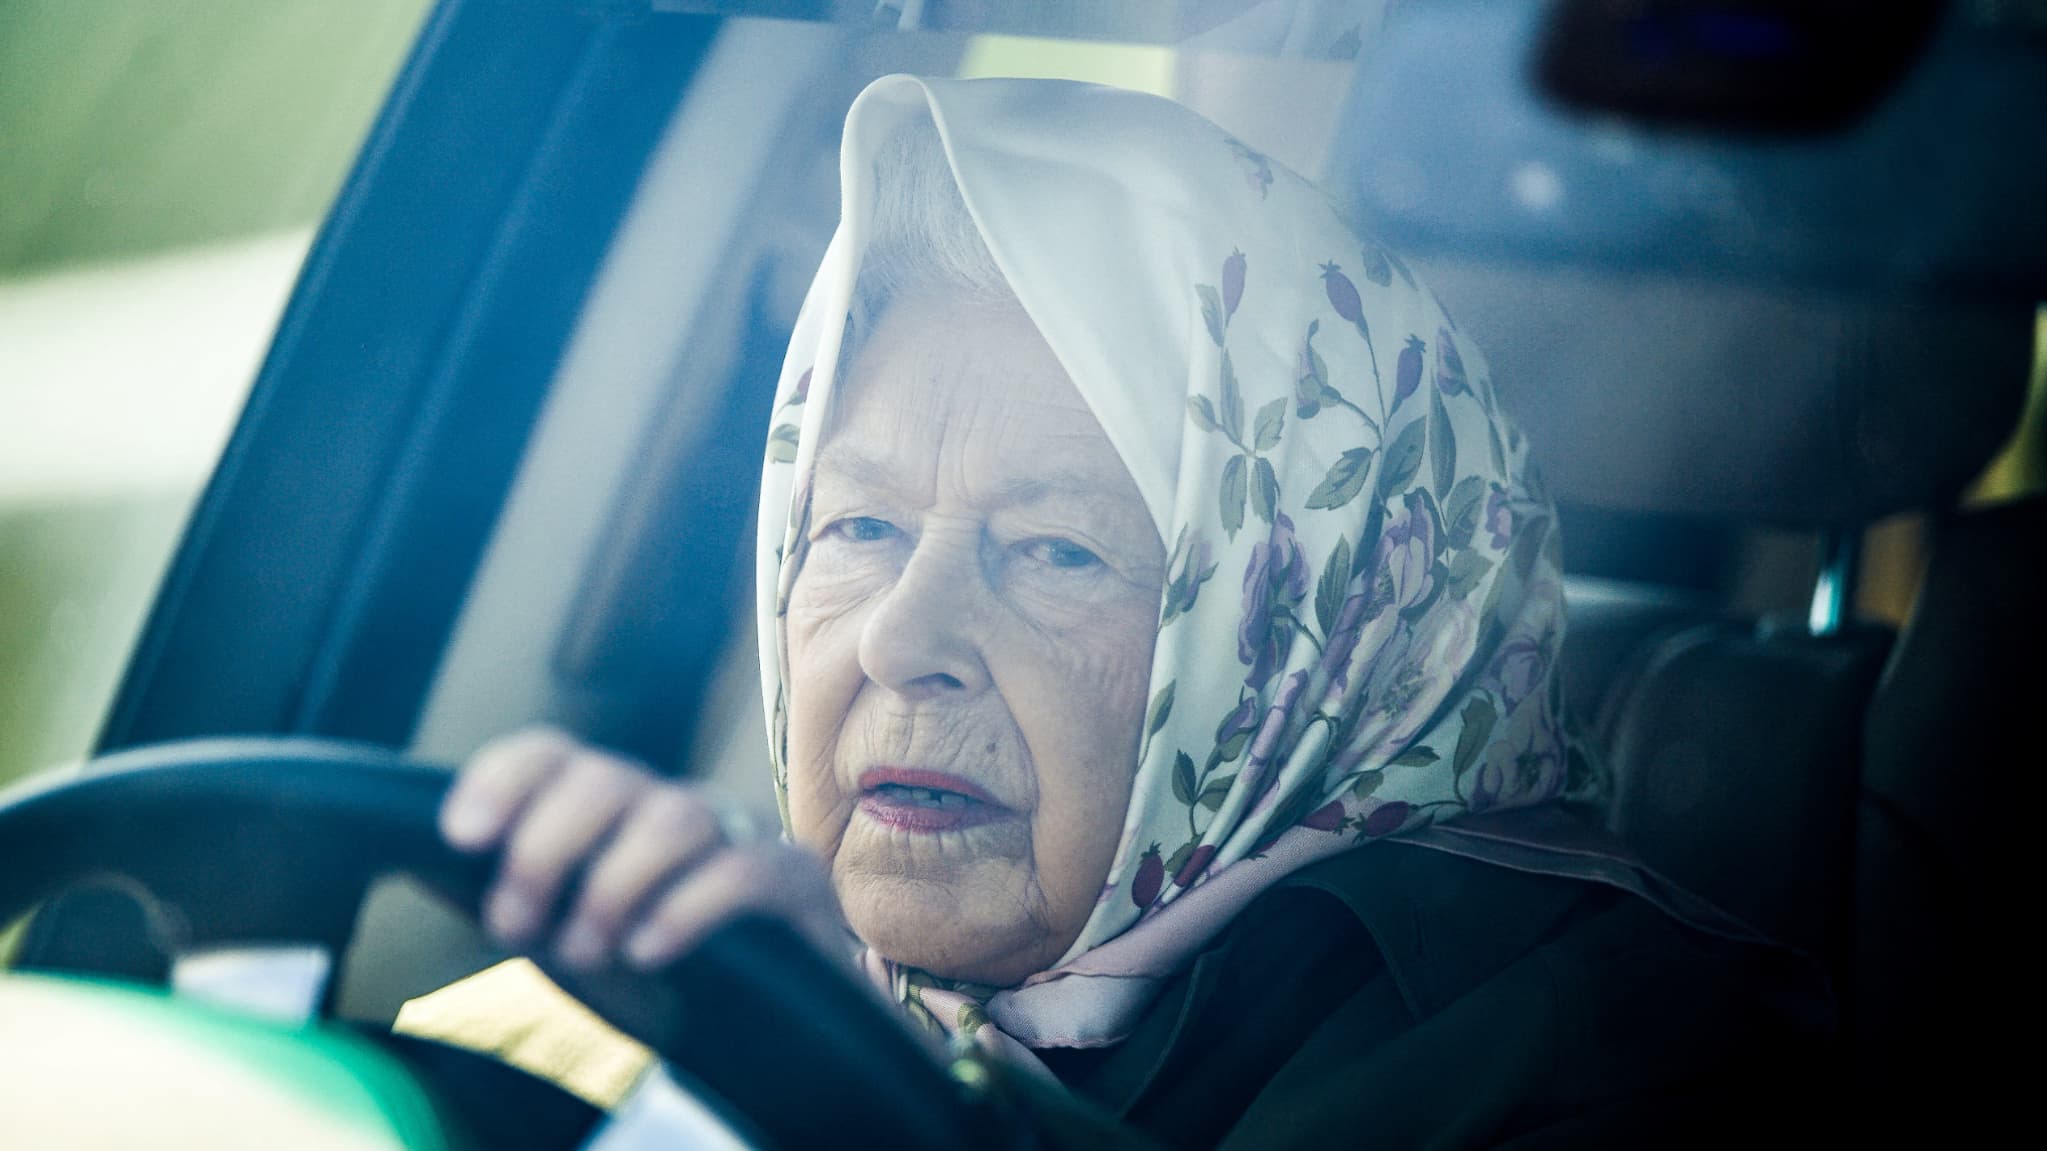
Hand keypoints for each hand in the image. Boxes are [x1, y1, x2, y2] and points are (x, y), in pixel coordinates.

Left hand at [438, 725, 847, 972]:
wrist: (764, 1021)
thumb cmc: (651, 972)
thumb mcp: (567, 937)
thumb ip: (509, 899)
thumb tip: (427, 870)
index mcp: (610, 810)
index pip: (553, 755)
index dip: (504, 779)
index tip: (462, 836)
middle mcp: (669, 806)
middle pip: (604, 781)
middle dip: (546, 850)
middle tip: (517, 926)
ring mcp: (735, 834)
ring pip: (671, 819)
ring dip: (612, 888)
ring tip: (588, 952)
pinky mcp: (792, 879)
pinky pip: (740, 871)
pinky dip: (685, 908)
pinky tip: (647, 951)